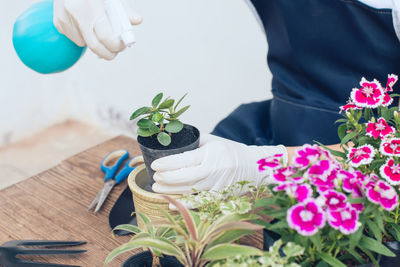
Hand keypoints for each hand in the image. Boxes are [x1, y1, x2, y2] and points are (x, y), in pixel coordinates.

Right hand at [54, 0, 141, 59]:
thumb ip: (124, 10)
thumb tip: (138, 20)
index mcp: (91, 6)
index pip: (106, 37)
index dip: (116, 46)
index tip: (123, 46)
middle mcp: (76, 13)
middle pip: (95, 46)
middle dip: (107, 53)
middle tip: (115, 52)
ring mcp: (64, 18)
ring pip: (84, 43)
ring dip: (95, 42)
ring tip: (99, 30)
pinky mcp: (58, 22)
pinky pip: (75, 37)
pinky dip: (83, 36)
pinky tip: (86, 23)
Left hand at [151, 134, 286, 194]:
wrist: (255, 166)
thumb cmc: (231, 151)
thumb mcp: (213, 141)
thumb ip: (194, 142)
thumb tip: (170, 142)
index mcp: (212, 153)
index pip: (185, 159)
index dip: (167, 163)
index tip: (154, 165)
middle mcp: (214, 170)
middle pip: (185, 177)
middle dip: (166, 178)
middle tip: (155, 177)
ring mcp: (218, 185)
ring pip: (189, 190)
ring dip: (170, 190)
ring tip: (157, 187)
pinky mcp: (221, 197)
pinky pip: (200, 202)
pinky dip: (184, 204)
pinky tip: (171, 203)